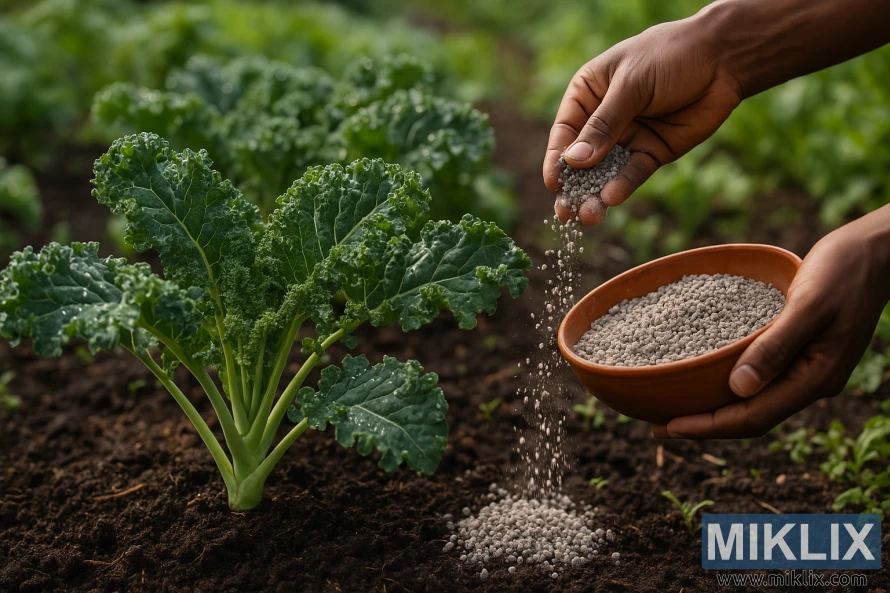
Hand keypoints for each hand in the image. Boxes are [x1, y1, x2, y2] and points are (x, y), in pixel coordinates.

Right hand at [543, 14, 741, 224]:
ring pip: (605, 171)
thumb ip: (604, 124)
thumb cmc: (670, 56)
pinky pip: (633, 173)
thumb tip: (575, 161)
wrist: (723, 59)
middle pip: (582, 158)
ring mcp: (628, 137)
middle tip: (565, 213)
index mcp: (589, 93)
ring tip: (589, 216)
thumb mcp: (631, 85)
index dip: (557, 158)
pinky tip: (613, 197)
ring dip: (596, 194)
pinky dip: (623, 186)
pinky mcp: (652, 152)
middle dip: (574, 185)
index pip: (565, 131)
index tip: (553, 183)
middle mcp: (603, 119)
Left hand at [653, 205, 889, 438]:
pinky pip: (758, 377)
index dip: (708, 426)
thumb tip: (738, 388)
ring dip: (714, 407)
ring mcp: (806, 368)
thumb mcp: (808, 305)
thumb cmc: (845, 271)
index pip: (753, 417)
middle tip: (657, 425)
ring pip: (754, 400)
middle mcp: (810, 381)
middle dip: (704, 425)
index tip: (667, 427)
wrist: (875, 252)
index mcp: (815, 378)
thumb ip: (776, 346)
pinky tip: (704, 374)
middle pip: (750, 417)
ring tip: (673, 406)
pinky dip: (728, 383)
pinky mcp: (799, 351)